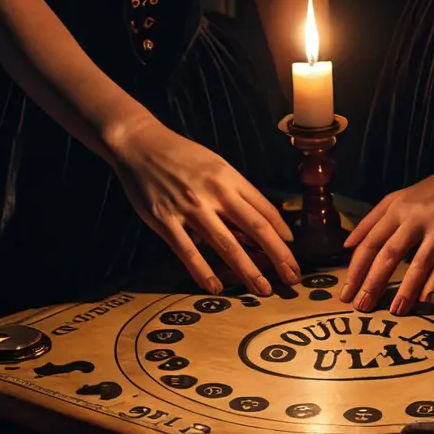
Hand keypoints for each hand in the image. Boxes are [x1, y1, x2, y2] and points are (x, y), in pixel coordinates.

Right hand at [106, 115, 299, 294]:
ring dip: (248, 270)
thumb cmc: (182, 156)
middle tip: (292, 278)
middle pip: (255, 228)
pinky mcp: (165, 219)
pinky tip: (215, 287)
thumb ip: (236, 191)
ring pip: (226, 244)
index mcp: (229, 178)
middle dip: (278, 256)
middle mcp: (214, 192)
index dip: (282, 234)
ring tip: (263, 289)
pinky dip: (202, 271)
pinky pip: (187, 251)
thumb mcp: (216, 165)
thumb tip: (260, 220)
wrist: (140, 144)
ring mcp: (189, 207)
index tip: (292, 253)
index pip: (264, 210)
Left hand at [339, 161, 433, 313]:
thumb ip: (372, 220)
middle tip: (364, 306)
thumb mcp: (399, 197)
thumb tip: (347, 246)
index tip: (346, 293)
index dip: (357, 269)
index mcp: (401, 210)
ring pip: (428, 263)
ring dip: (413, 289)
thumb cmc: (433, 190)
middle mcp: (424, 219)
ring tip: (399, 310)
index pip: (373, 242)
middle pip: (394, 253)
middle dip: (376, 282)